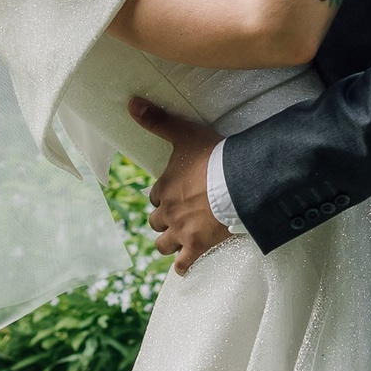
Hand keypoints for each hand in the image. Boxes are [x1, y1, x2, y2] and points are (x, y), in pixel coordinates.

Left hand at [131, 98, 233, 272]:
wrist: (239, 184)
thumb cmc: (214, 157)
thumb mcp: (185, 134)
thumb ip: (158, 120)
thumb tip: (131, 102)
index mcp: (165, 187)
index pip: (156, 196)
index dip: (163, 195)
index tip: (173, 194)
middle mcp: (169, 211)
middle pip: (156, 220)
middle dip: (163, 219)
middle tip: (176, 217)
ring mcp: (182, 231)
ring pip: (163, 243)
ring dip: (167, 242)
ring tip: (175, 241)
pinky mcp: (197, 246)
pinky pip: (184, 263)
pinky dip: (182, 266)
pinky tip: (183, 268)